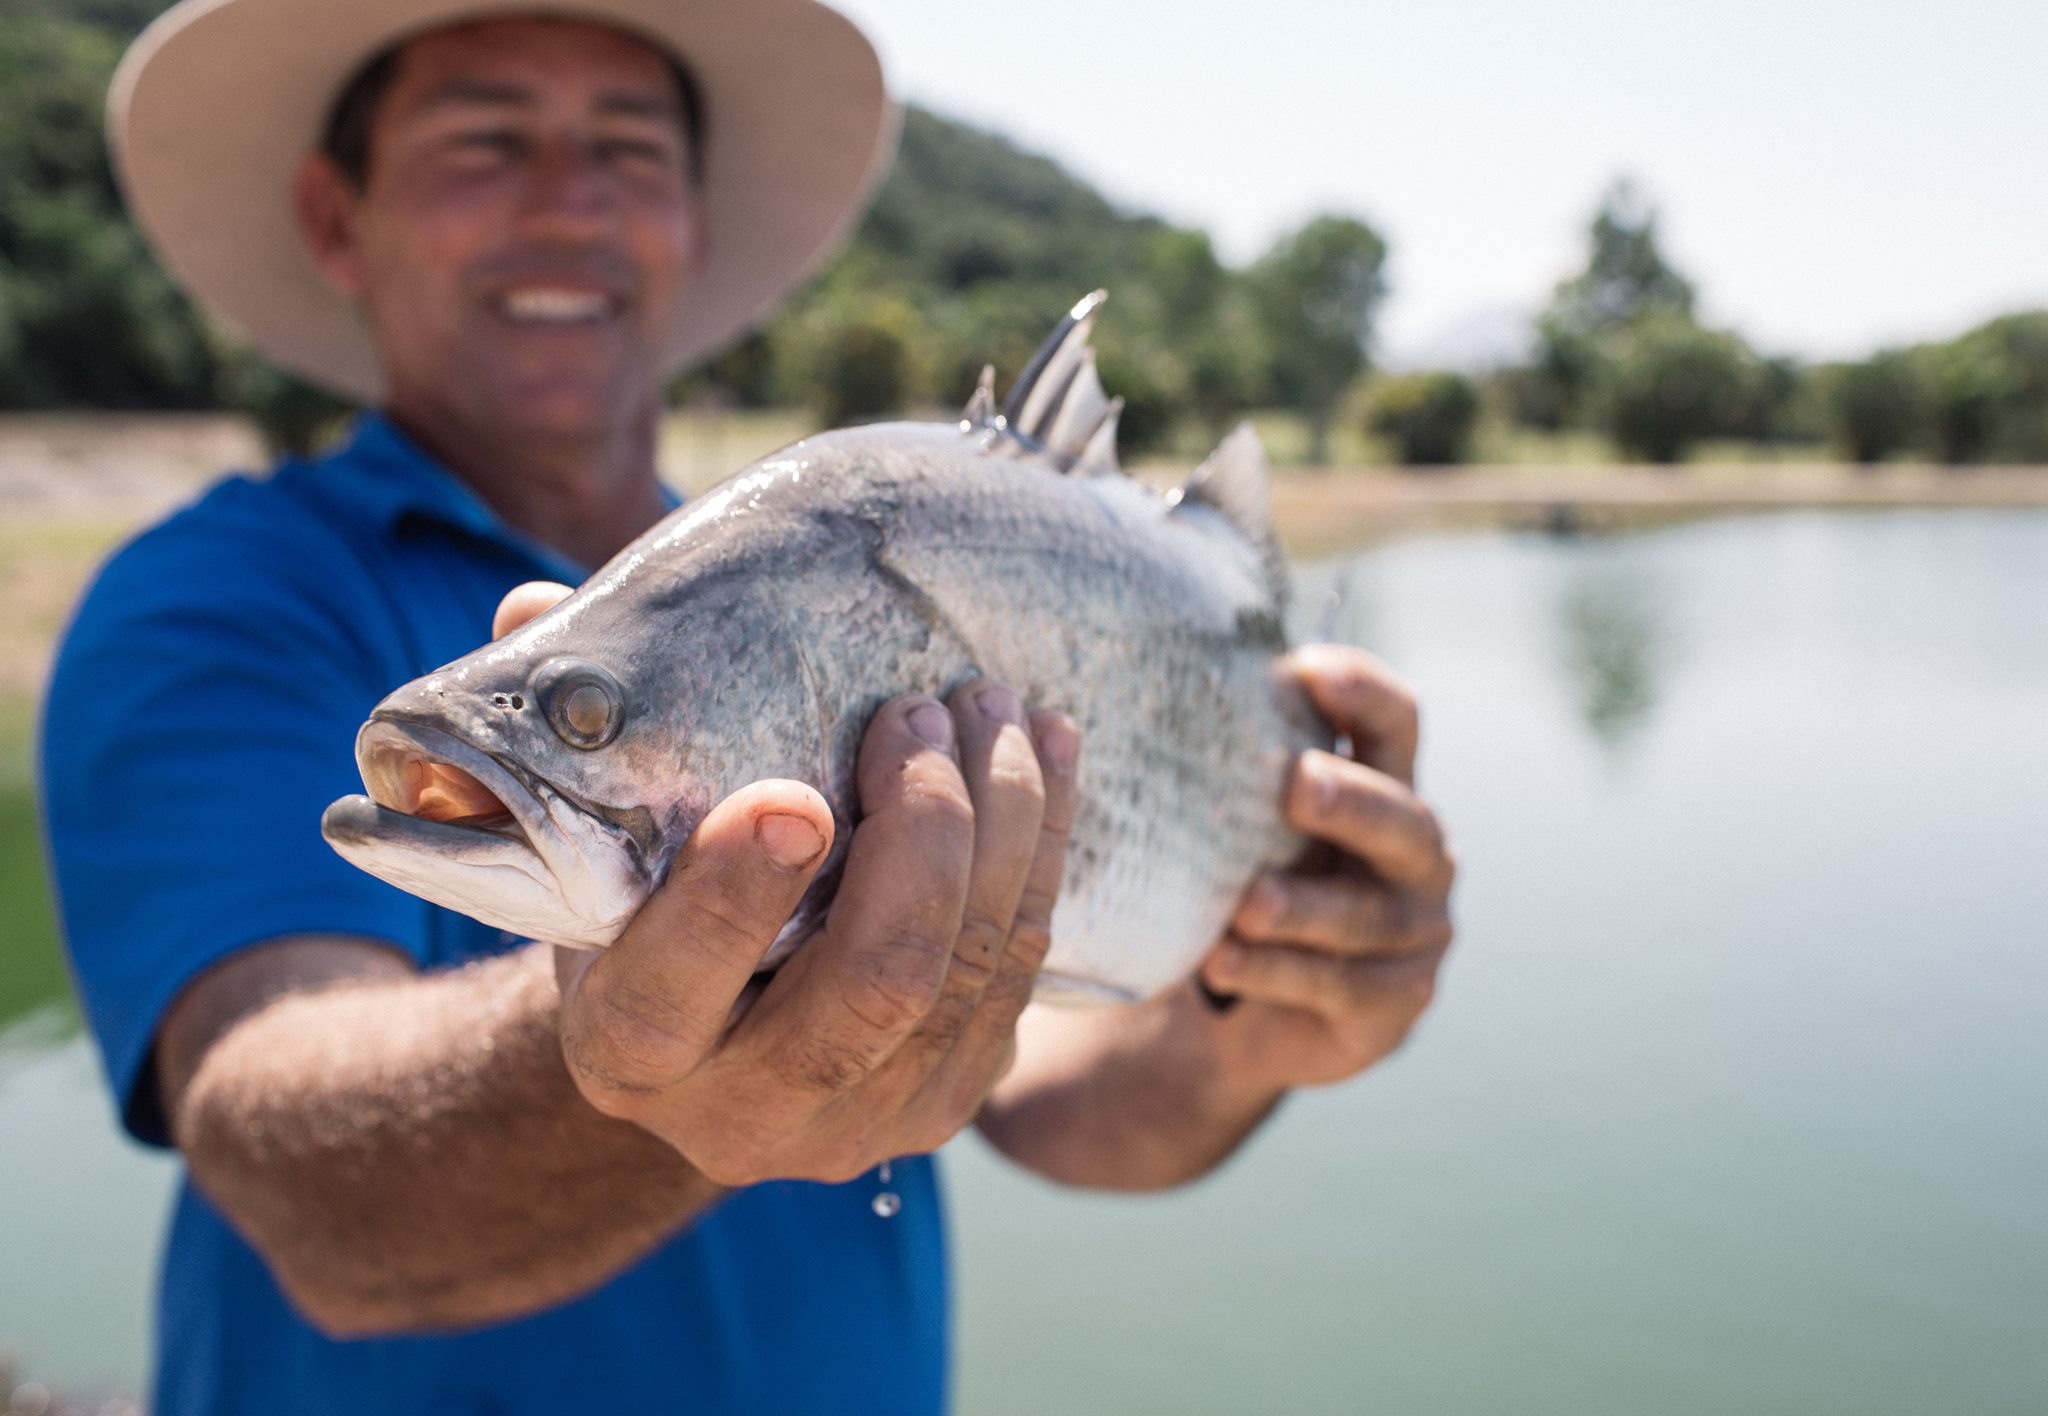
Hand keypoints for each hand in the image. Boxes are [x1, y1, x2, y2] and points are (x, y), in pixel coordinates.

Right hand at [492, 583, 1079, 1186]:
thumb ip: (566, 734)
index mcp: (623, 1055)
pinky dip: (1044, 856)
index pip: (672, 995)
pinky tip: (1046, 759)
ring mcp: (864, 1124)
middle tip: (920, 711)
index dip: (733, 900)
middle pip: (873, 987)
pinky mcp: (952, 1102)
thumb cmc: (637, 904)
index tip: (794, 794)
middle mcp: (743, 1117)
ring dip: (1004, 825)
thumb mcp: (585, 840)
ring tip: (993, 706)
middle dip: (922, 832)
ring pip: (968, 975)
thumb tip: (536, 612)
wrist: (705, 1044)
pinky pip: (1021, 976)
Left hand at [1196, 643, 1454, 1091]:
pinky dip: (1276, 973)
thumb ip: (1234, 767)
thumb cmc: (1250, 880)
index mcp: (1386, 786)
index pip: (1396, 722)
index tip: (1306, 668)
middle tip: (1296, 785)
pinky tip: (1223, 962)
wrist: (1251, 1011)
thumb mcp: (1247, 822)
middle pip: (1401, 819)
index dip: (1364, 692)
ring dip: (1302, 908)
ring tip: (1245, 907)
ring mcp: (1417, 931)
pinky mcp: (1395, 1002)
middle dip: (1350, 802)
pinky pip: (1339, 985)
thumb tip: (1136, 686)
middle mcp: (1417, 854)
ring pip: (1365, 915)